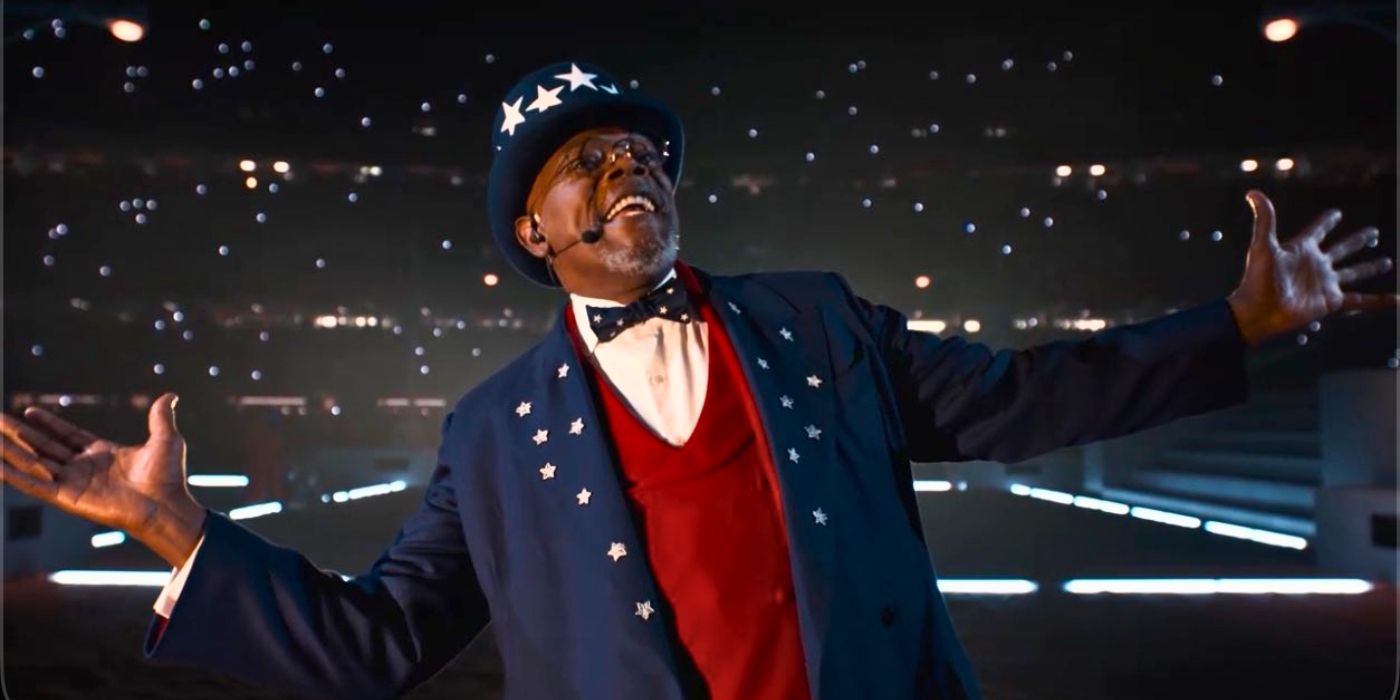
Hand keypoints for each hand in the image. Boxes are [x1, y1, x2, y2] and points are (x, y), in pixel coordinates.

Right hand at [0, 392, 205, 565]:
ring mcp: (73, 482)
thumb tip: (170, 395)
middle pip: (44, 446)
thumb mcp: (165, 439)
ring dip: (11, 450)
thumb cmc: (168, 477)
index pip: (67, 436)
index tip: (29, 412)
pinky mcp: (66, 497)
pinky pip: (34, 484)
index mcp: (101, 454)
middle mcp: (83, 467)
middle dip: (21, 433)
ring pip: (34, 462)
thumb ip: (159, 417)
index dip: (49, 424)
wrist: (165, 505)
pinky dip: (13, 474)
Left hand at [1226, 190, 1398, 345]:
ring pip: (1354, 272)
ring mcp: (1325, 283)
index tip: (1337, 213)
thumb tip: (1253, 192)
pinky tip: (1396, 300)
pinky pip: (1361, 301)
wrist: (1259, 311)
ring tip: (1388, 262)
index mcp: (1302, 249)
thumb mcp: (1263, 246)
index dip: (1326, 222)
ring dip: (1371, 267)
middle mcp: (1316, 265)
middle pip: (1342, 249)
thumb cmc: (1258, 279)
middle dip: (1358, 240)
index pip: (1318, 231)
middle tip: (1373, 231)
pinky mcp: (1331, 301)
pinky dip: (1379, 301)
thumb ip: (1264, 219)